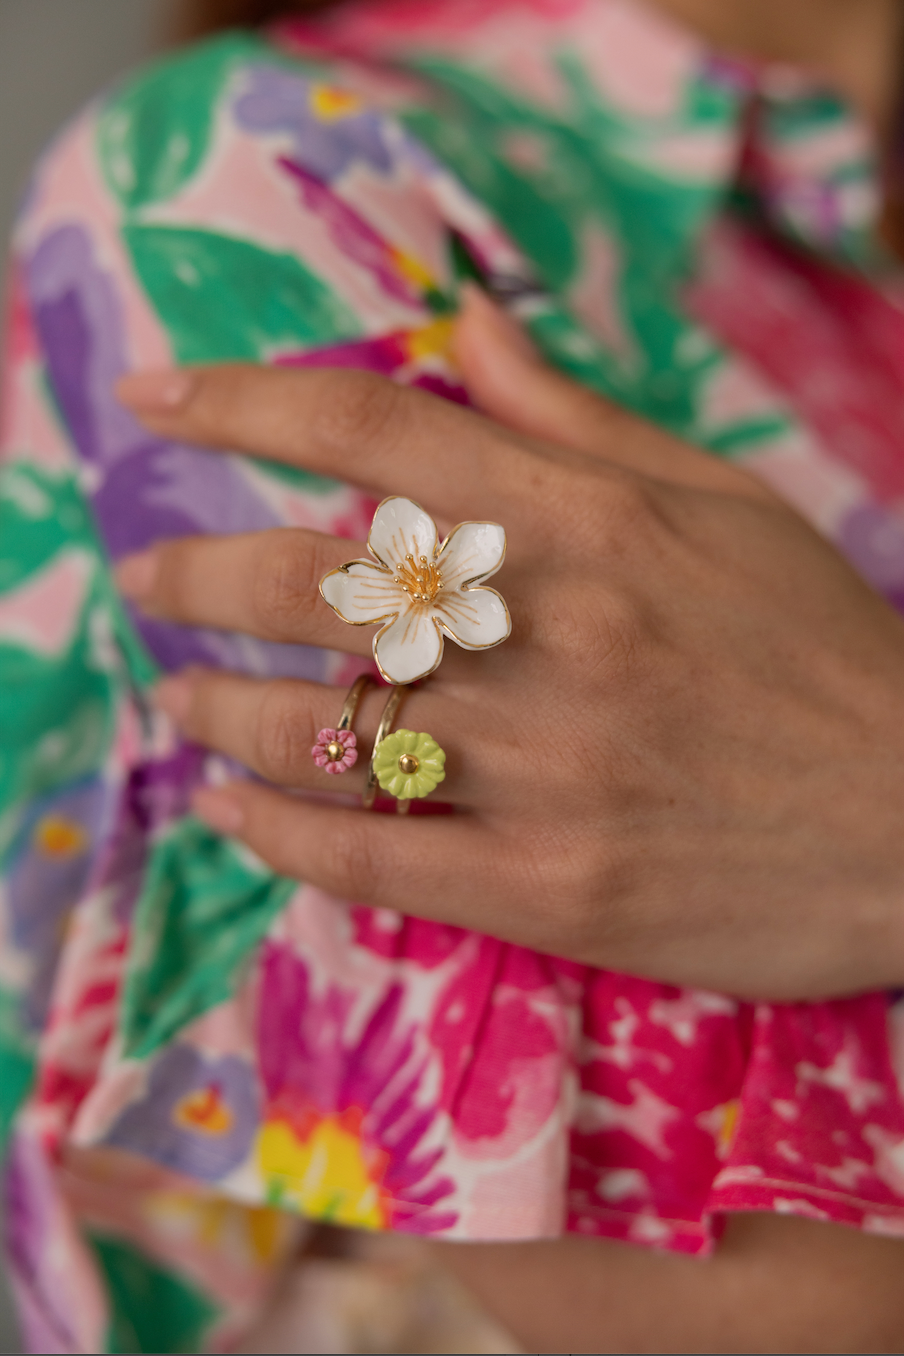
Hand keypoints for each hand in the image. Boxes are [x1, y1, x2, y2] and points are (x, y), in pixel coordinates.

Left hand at [115, 287, 903, 1001]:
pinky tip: (228, 810)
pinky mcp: (553, 889)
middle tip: (149, 579)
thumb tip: (462, 324)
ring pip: (324, 729)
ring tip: (179, 698)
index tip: (155, 400)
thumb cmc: (819, 652)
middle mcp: (555, 634)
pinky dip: (277, 833)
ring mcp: (549, 770)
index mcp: (593, 522)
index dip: (241, 402)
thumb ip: (574, 418)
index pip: (376, 430)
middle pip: (315, 580)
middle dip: (197, 573)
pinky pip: (371, 859)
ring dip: (219, 709)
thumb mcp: (719, 503)